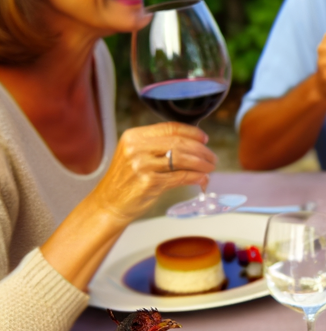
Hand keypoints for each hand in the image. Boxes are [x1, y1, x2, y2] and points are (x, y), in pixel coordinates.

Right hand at [90, 123, 217, 222]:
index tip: (204, 138)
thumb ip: (158, 145)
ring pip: (183, 159)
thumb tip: (194, 142)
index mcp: (134, 136)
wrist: (109, 203)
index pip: (170, 128)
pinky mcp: (149, 183)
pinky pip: (181, 177)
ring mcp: (142, 165)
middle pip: (180, 143)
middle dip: (201, 150)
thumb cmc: (127, 179)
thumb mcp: (136, 154)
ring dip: (202, 163)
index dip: (192, 132)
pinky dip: (196, 177)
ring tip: (210, 167)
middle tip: (212, 157)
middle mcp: (136, 148)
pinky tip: (202, 178)